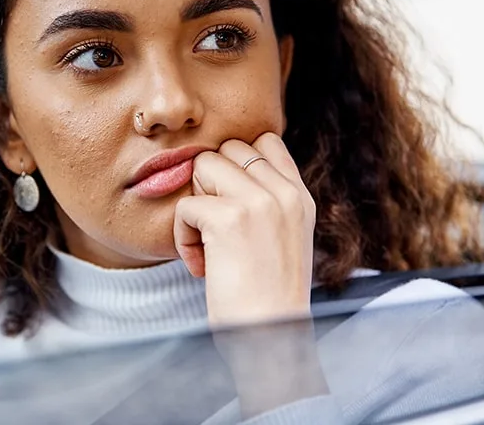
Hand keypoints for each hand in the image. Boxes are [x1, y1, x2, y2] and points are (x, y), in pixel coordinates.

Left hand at [173, 132, 315, 325]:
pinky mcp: (229, 219)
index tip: (228, 203)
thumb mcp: (284, 239)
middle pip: (228, 149)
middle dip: (211, 182)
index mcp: (300, 197)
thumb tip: (221, 171)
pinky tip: (200, 266)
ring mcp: (259, 202)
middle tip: (215, 228)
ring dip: (195, 205)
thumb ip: (267, 202)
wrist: (272, 342)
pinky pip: (185, 205)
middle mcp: (284, 193)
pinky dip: (182, 237)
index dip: (236, 163)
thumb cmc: (268, 301)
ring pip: (203, 166)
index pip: (265, 141)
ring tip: (206, 246)